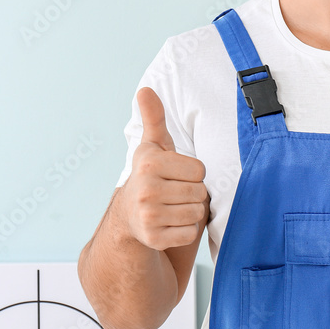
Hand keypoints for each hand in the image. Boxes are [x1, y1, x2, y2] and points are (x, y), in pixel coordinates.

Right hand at [122, 87, 209, 250]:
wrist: (129, 216)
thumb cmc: (151, 175)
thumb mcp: (153, 145)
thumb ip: (153, 117)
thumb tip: (145, 89)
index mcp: (149, 163)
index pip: (200, 170)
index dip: (193, 173)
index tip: (175, 174)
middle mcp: (146, 189)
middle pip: (200, 192)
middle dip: (192, 193)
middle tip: (173, 192)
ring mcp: (148, 216)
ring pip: (197, 213)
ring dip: (190, 211)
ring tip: (172, 206)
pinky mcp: (154, 239)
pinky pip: (190, 233)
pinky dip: (184, 230)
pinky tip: (169, 223)